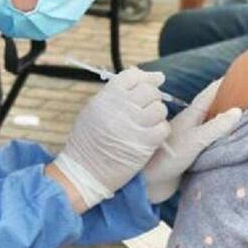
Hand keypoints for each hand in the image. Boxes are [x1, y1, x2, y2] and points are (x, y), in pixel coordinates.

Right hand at [53, 68, 169, 209]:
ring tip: (147, 123)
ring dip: (157, 115)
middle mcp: (121, 107)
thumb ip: (116, 94)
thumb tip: (147, 76)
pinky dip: (159, 131)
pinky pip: (163, 128)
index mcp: (107, 96)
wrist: (84, 171)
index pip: (132, 76)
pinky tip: (150, 137)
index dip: (144, 78)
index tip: (152, 83)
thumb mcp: (94, 109)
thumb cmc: (88, 140)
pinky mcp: (145, 143)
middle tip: (146, 108)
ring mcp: (134, 125)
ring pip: (160, 108)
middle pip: (149, 90)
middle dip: (152, 97)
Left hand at [143, 81, 241, 203]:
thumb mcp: (195, 140)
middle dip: (228, 102)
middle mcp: (192, 125)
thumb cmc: (168, 157)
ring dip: (225, 120)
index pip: (210, 95)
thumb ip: (216, 127)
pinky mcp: (191, 154)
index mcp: (191, 116)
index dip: (224, 84)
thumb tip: (238, 111)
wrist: (150, 183)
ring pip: (212, 125)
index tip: (240, 75)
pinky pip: (210, 141)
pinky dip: (221, 138)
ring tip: (245, 116)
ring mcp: (191, 139)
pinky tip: (231, 140)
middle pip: (213, 109)